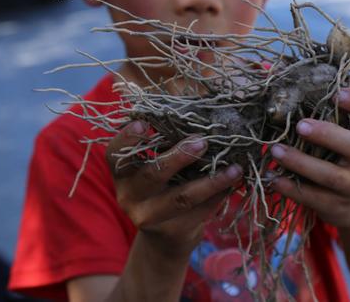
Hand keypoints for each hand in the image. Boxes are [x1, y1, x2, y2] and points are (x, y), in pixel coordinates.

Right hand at [106, 121, 242, 256]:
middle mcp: (130, 196)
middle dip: (179, 156)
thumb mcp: (155, 165)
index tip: (142, 123)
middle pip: (152, 175)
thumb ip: (167, 141)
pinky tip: (234, 182)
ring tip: (234, 168)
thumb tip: (199, 111)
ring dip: (211, 181)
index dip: (126, 138)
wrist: (165, 236)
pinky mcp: (173, 232)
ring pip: (183, 197)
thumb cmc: (163, 185)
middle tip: (202, 141)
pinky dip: (219, 194)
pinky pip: (200, 211)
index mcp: (122, 173)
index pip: (115, 154)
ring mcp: (150, 217)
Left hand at [268, 88, 349, 229]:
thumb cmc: (340, 156)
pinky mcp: (334, 206)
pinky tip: (272, 178)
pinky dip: (291, 188)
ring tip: (275, 150)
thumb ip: (325, 110)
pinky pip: (312, 198)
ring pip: (330, 175)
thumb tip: (286, 72)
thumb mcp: (342, 133)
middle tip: (301, 125)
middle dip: (327, 134)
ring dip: (301, 162)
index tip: (338, 93)